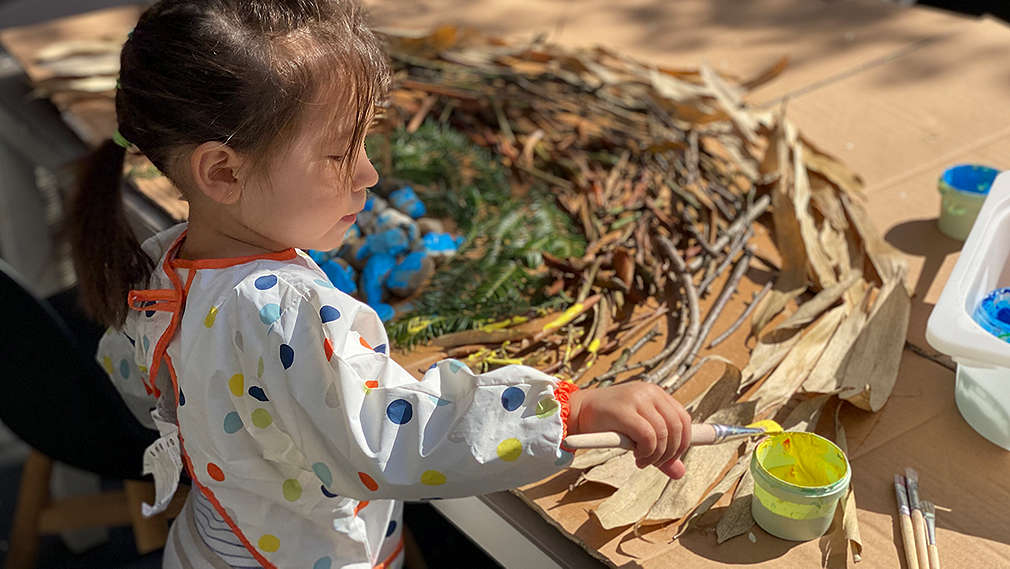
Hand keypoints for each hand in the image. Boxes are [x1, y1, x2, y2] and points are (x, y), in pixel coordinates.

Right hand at [567, 382, 690, 478]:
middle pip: (677, 426)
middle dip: (671, 452)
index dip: (684, 442)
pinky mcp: (624, 411)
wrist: (577, 412)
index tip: (672, 457)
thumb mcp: (638, 433)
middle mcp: (649, 392)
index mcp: (656, 393)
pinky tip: (637, 457)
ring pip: (664, 434)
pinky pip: (648, 437)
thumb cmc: (608, 421)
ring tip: (643, 460)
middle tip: (656, 462)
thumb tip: (680, 473)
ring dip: (657, 455)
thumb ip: (660, 449)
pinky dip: (647, 453)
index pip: (684, 418)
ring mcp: (637, 399)